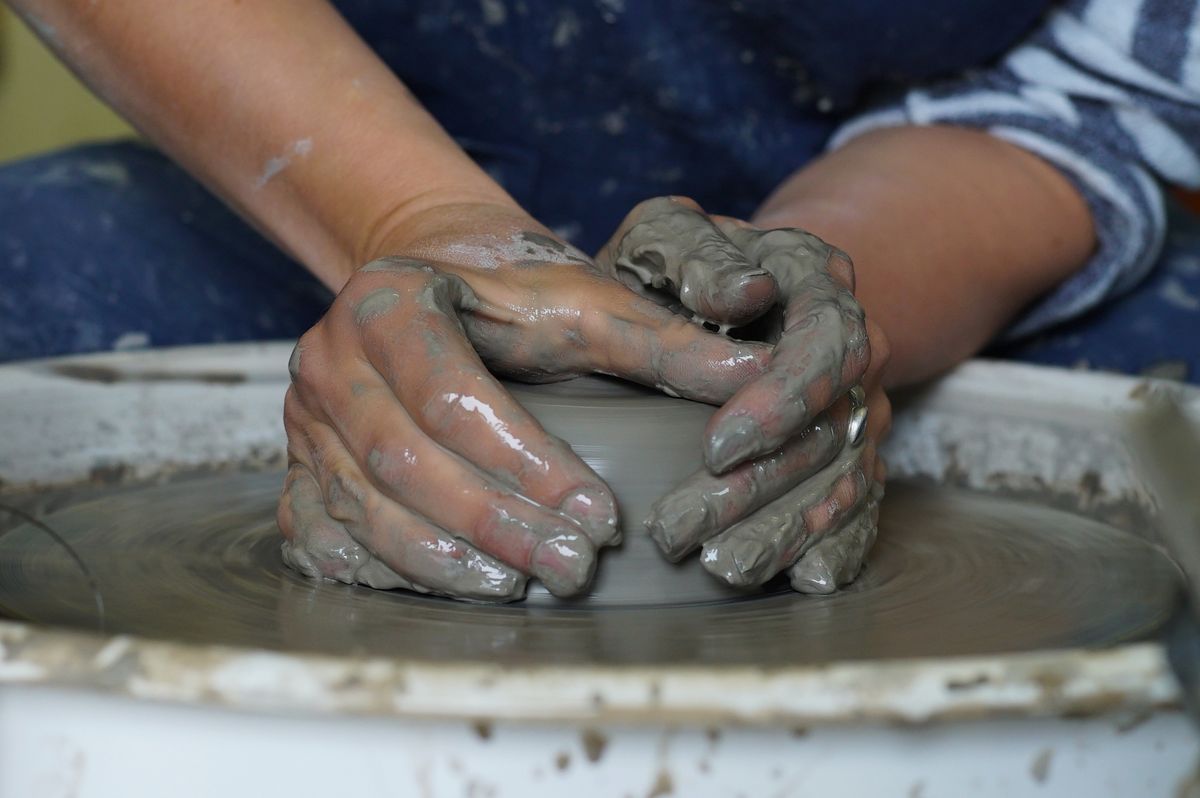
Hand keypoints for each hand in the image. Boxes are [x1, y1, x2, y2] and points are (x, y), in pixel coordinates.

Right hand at [277, 203, 774, 600]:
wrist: (433, 281)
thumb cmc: (511, 295)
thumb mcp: (588, 301)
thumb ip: (664, 340)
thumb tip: (758, 376)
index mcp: (389, 302)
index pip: (452, 395)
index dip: (526, 464)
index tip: (600, 515)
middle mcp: (329, 362)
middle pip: (406, 461)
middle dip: (496, 525)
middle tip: (574, 568)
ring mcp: (305, 423)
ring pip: (368, 509)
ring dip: (449, 560)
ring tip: (527, 584)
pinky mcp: (302, 470)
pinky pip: (332, 538)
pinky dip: (393, 573)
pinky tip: (459, 585)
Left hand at [597, 197, 891, 592]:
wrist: (724, 290)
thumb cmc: (677, 268)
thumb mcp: (667, 237)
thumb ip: (695, 255)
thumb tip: (745, 296)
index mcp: (818, 283)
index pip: (827, 344)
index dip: (781, 402)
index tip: (715, 448)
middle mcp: (852, 350)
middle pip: (828, 428)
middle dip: (757, 488)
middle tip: (677, 530)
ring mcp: (855, 407)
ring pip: (840, 478)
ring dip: (784, 530)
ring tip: (722, 569)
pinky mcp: (847, 455)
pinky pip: (859, 507)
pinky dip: (837, 546)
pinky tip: (804, 580)